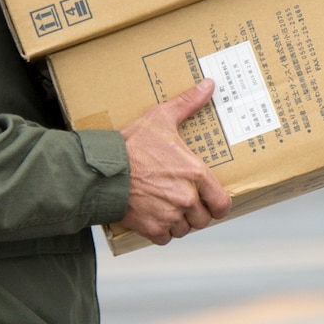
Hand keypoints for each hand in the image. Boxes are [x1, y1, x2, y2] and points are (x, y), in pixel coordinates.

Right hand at [118, 78, 232, 245]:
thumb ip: (188, 103)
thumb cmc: (132, 144)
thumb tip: (208, 85)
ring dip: (179, 223)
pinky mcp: (151, 228)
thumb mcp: (161, 118)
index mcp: (195, 173)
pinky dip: (161, 232)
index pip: (222, 203)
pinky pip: (165, 238)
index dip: (220, 205)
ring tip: (169, 209)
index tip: (214, 203)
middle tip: (186, 203)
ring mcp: (169, 215)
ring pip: (185, 230)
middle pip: (203, 219)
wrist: (102, 169)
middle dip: (197, 213)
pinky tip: (155, 218)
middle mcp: (186, 198)